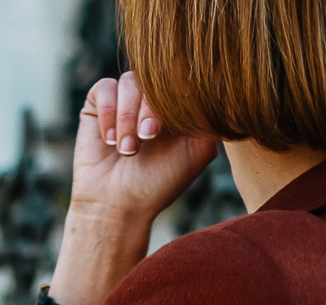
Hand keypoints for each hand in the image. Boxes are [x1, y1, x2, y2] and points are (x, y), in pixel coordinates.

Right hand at [48, 74, 217, 304]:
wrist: (116, 206)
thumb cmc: (158, 184)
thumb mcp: (199, 151)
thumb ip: (214, 118)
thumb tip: (226, 84)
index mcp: (177, 106)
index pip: (182, 78)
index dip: (177, 97)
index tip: (169, 127)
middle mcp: (152, 99)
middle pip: (156, 76)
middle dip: (151, 108)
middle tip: (149, 137)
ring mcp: (126, 99)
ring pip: (130, 81)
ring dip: (128, 116)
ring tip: (128, 149)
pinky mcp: (99, 103)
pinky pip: (105, 87)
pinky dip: (109, 113)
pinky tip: (111, 141)